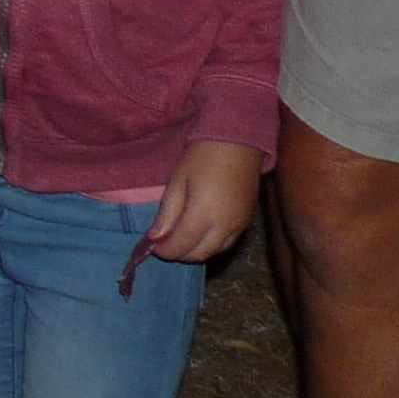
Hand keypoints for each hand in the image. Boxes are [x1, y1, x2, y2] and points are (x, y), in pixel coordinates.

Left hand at [138, 139, 262, 268]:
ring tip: (180, 240)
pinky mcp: (247, 222)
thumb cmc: (202, 156)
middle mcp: (225, 226)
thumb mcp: (178, 181)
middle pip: (199, 254)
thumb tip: (155, 240)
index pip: (182, 245)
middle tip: (164, 244)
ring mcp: (240, 226)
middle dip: (179, 254)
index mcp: (205, 214)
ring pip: (215, 252)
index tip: (151, 247)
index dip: (165, 250)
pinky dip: (212, 245)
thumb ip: (167, 213)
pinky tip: (200, 235)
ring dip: (196, 252)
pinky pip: (227, 243)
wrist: (237, 142)